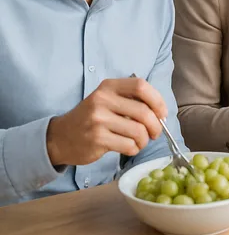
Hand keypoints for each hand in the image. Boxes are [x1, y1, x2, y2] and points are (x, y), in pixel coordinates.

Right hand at [46, 77, 165, 166]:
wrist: (60, 137)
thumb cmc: (92, 118)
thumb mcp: (107, 100)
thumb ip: (131, 100)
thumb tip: (161, 113)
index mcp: (108, 87)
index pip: (141, 86)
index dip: (157, 100)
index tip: (162, 113)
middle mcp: (102, 100)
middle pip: (144, 112)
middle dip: (156, 126)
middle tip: (155, 133)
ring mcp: (98, 120)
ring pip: (138, 131)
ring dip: (145, 140)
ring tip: (140, 141)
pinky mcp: (97, 139)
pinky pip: (129, 145)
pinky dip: (134, 149)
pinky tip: (129, 147)